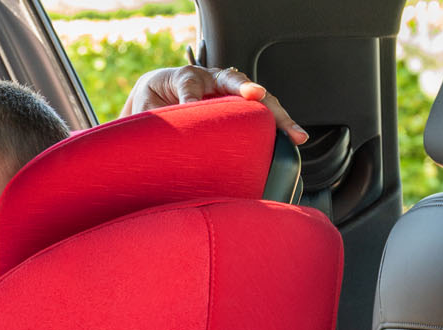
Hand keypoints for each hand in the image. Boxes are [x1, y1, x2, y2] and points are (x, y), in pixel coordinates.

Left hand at [120, 65, 307, 144]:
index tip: (207, 104)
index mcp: (186, 78)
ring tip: (295, 134)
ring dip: (277, 116)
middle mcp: (212, 80)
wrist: (156, 96)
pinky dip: (276, 126)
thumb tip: (184, 121)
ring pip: (256, 100)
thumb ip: (161, 112)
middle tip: (259, 99)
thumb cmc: (151, 101)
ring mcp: (228, 94)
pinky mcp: (237, 108)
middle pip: (236, 84)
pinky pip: (258, 115)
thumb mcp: (148, 105)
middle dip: (252, 93)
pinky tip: (291, 138)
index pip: (193, 85)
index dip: (197, 96)